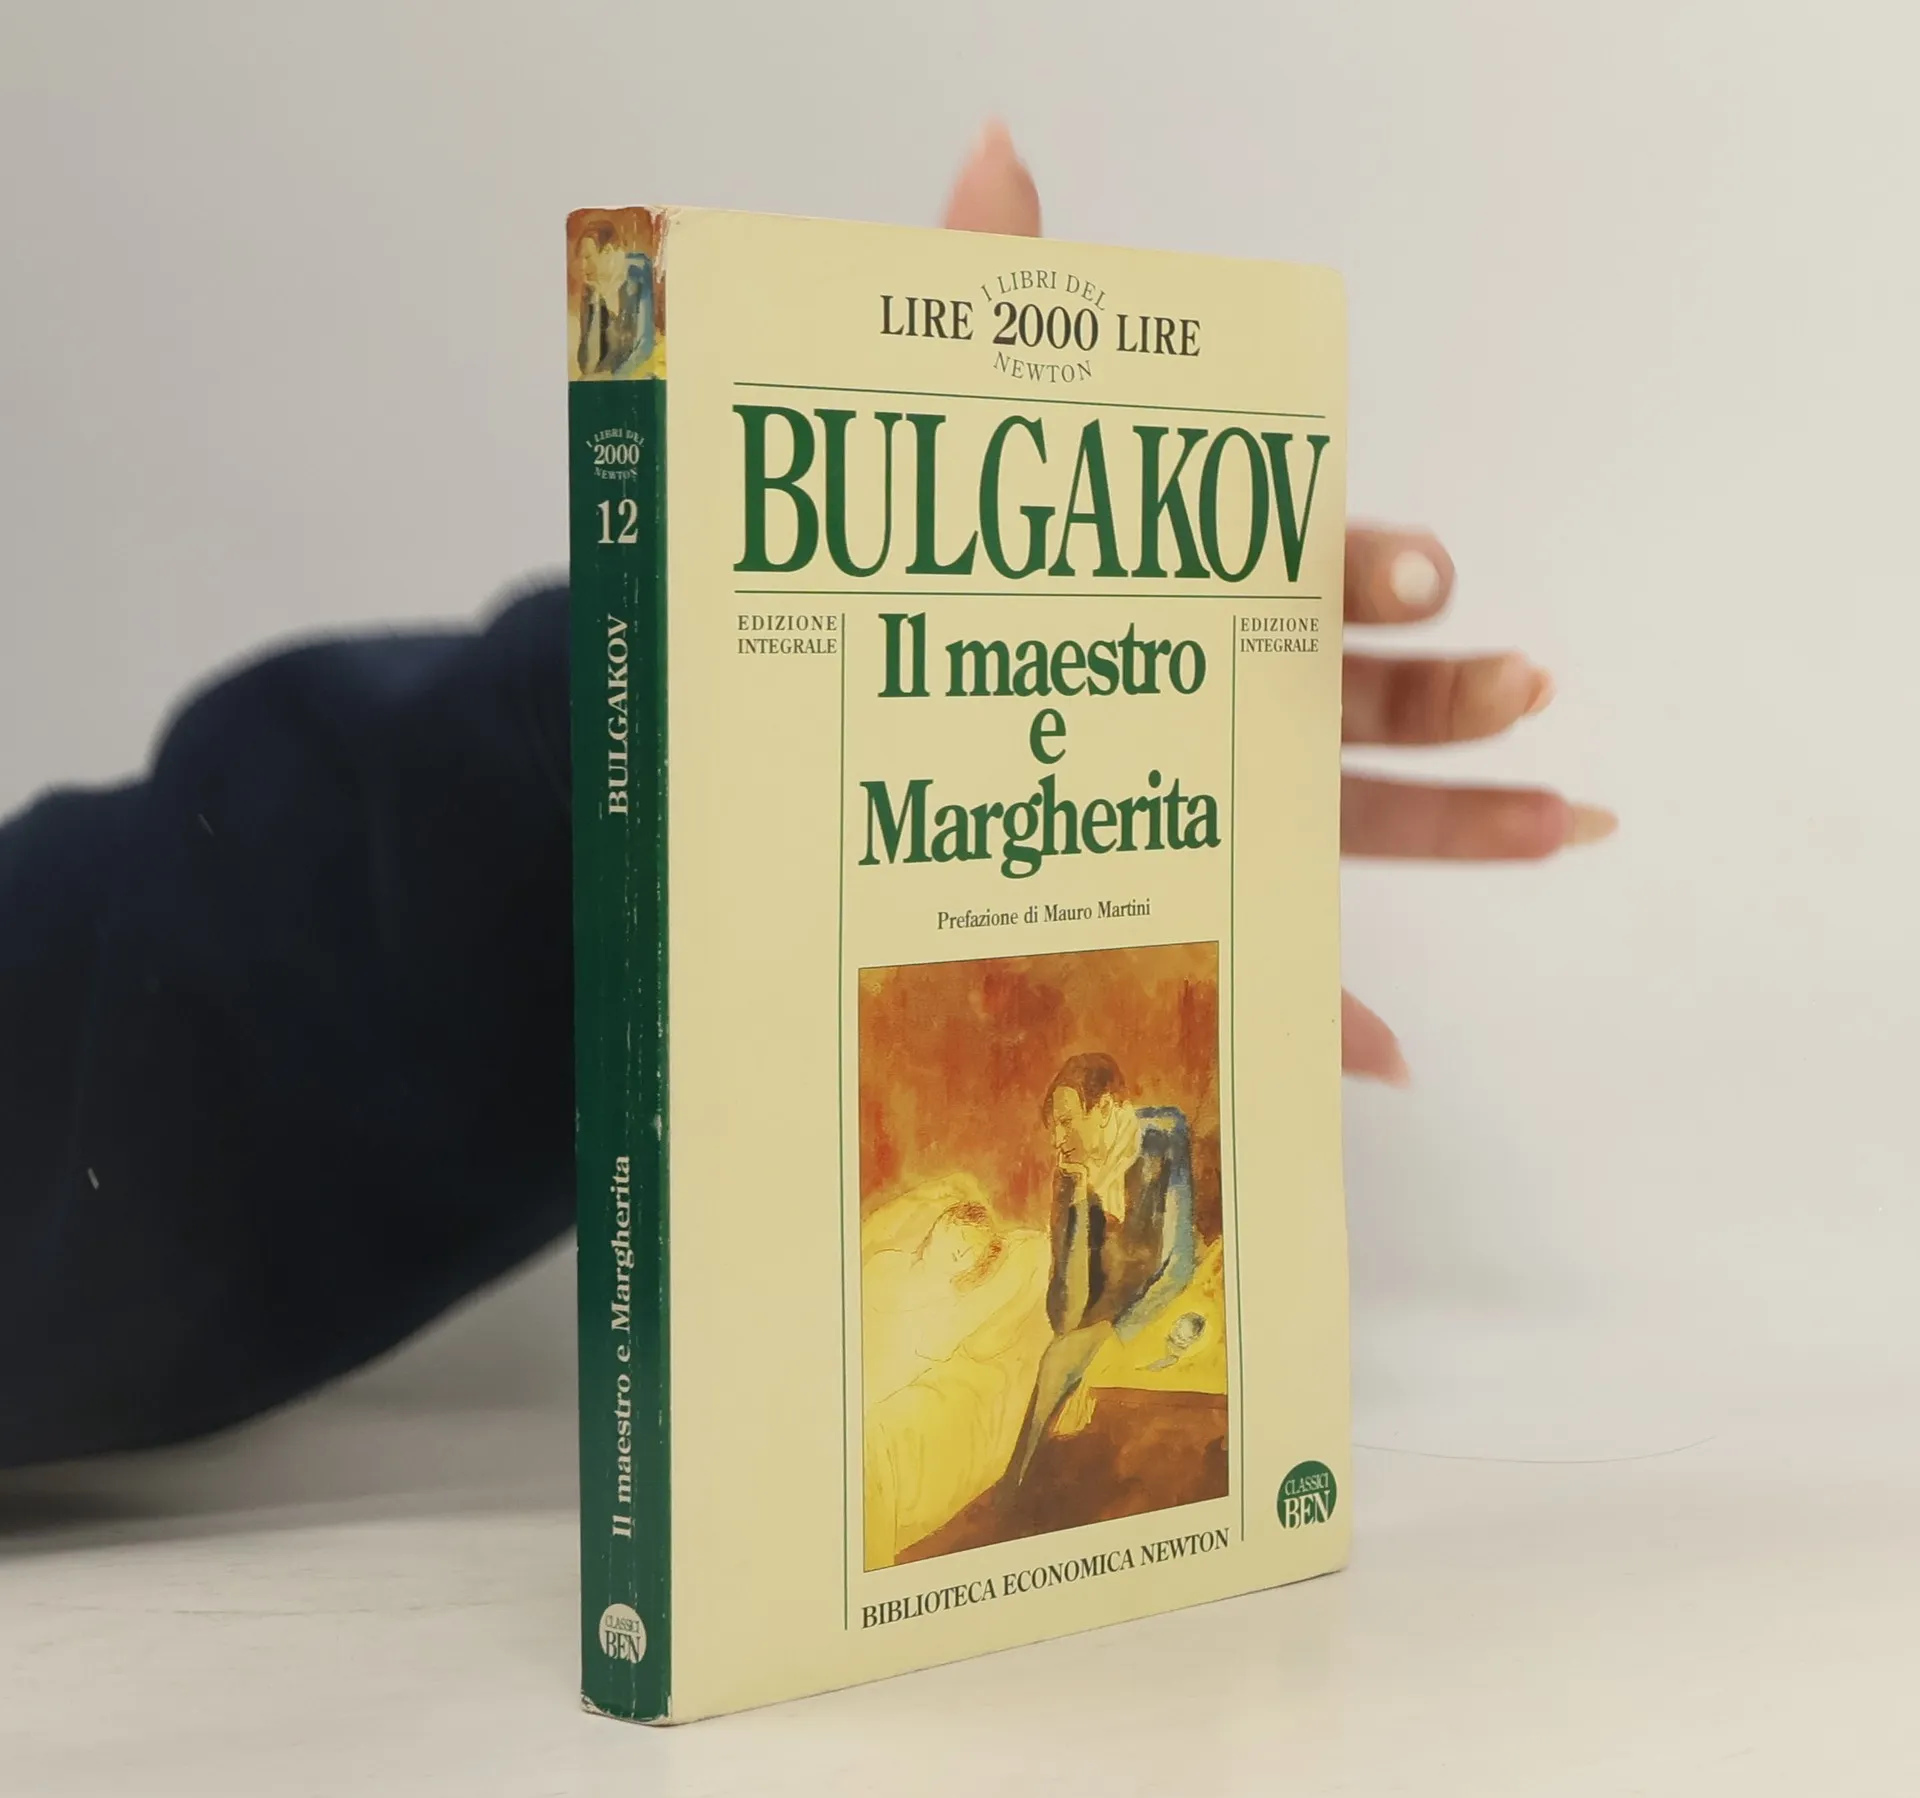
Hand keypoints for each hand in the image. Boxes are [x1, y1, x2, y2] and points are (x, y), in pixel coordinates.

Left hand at [944, 123, 1617, 1087]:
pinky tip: (1384, 1058)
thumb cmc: (868, 590)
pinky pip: (1257, 964)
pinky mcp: (1160, 904)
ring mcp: (1191, 802)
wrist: (778, 721)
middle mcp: (1193, 692)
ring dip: (1463, 823)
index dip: (1362, 563)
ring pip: (1350, 818)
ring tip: (1572, 824)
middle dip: (1446, 691)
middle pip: (1353, 694)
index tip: (1410, 575)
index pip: (1286, 567)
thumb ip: (970, 305)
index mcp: (1163, 588)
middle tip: (1521, 691)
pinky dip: (1323, 1013)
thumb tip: (998, 146)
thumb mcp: (919, 455)